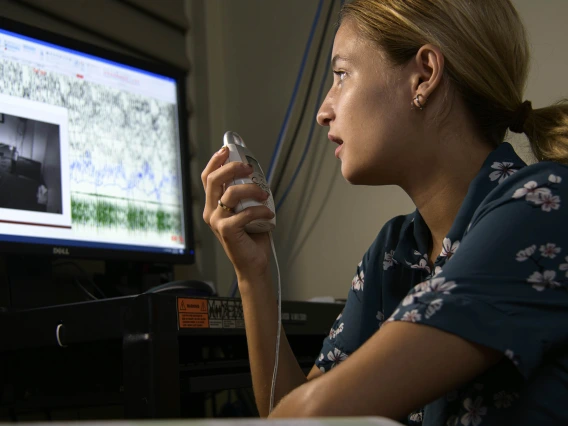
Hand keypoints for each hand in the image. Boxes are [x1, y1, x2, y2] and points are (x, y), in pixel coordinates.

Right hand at [201, 146, 274, 280]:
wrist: (253, 263)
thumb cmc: (251, 236)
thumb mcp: (246, 209)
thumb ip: (245, 194)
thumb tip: (254, 172)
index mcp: (213, 205)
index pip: (207, 177)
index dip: (215, 161)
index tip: (227, 149)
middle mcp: (210, 212)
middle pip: (214, 180)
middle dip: (232, 168)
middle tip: (249, 168)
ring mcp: (216, 221)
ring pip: (230, 193)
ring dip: (251, 189)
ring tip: (264, 194)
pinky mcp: (226, 230)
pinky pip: (244, 212)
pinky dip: (260, 209)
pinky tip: (269, 212)